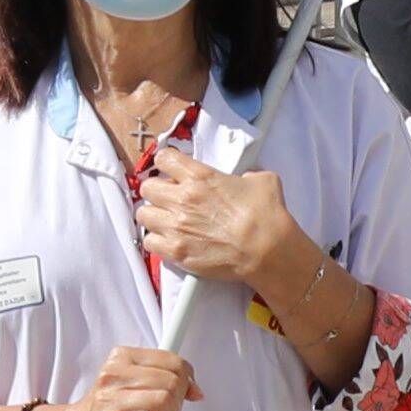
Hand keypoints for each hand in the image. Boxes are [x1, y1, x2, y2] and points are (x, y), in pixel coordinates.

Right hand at [17, 348, 199, 410]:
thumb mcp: (132, 386)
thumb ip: (163, 380)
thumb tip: (195, 389)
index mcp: (120, 358)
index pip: (171, 360)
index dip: (186, 378)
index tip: (187, 390)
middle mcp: (112, 375)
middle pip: (171, 382)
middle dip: (177, 402)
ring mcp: (109, 400)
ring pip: (163, 401)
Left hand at [131, 142, 308, 301]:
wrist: (267, 250)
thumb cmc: (266, 216)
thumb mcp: (263, 180)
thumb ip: (246, 174)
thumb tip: (244, 179)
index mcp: (200, 177)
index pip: (164, 158)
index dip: (167, 163)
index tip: (171, 170)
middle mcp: (182, 199)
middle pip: (147, 187)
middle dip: (157, 191)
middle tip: (168, 198)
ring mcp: (176, 226)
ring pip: (143, 215)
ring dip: (154, 216)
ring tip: (167, 221)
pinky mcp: (176, 252)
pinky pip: (149, 242)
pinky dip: (156, 241)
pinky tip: (170, 241)